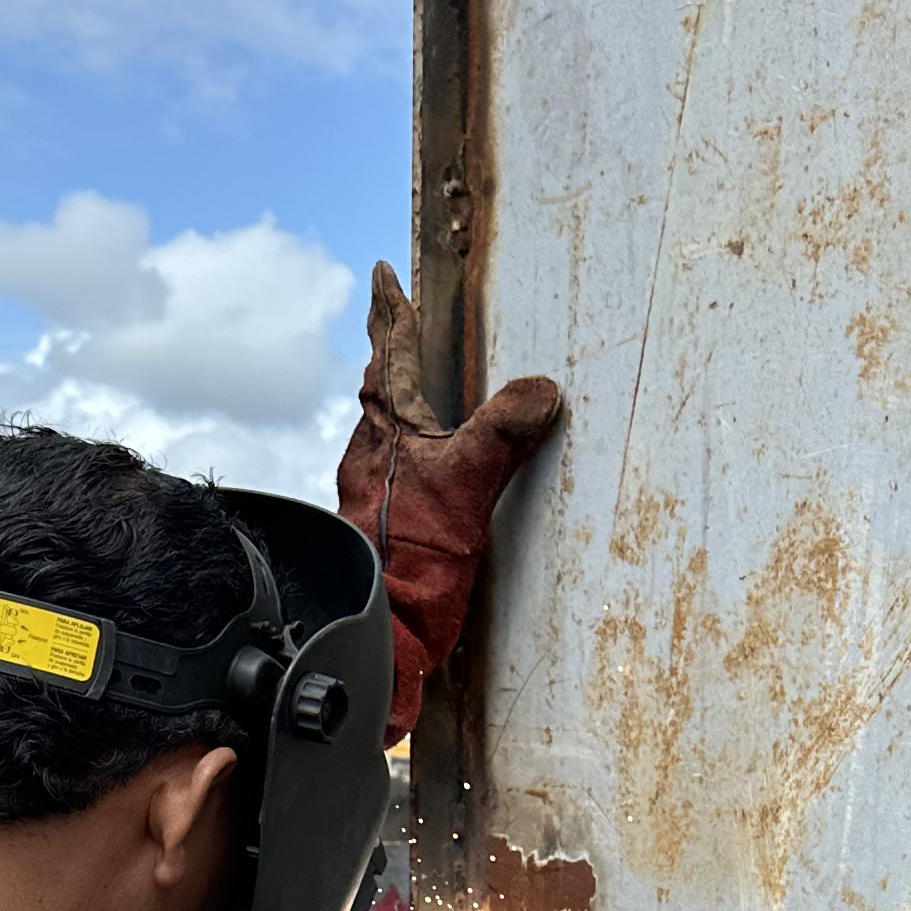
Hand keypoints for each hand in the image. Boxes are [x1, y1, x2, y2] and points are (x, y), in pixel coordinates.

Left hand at [333, 265, 561, 737]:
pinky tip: (436, 476)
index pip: (386, 353)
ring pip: (390, 435)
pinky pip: (404, 475)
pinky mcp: (384, 529)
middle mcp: (369, 455)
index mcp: (384, 430)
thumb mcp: (466, 484)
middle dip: (395, 358)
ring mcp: (372, 494)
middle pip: (382, 392)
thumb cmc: (411, 558)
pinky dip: (421, 459)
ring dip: (408, 412)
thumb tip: (541, 391)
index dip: (388, 311)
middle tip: (403, 327)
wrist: (381, 633)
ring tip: (429, 398)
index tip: (382, 276)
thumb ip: (502, 433)